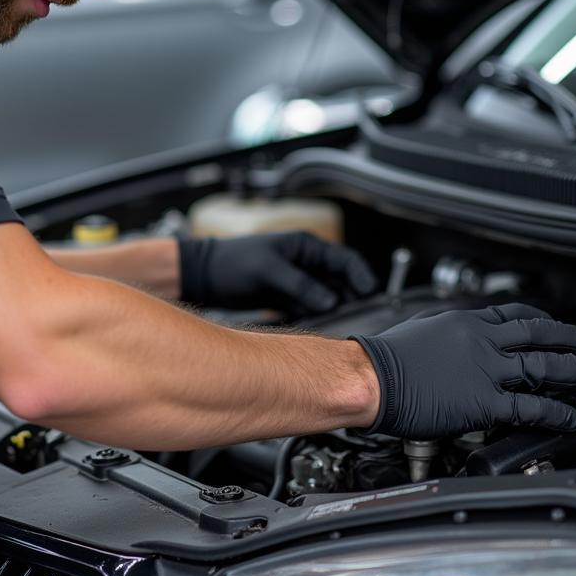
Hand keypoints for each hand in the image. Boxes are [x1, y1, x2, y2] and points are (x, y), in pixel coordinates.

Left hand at [178, 231, 376, 313]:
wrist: (206, 275)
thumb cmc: (233, 262)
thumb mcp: (267, 271)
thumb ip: (299, 285)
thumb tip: (329, 300)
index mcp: (306, 247)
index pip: (345, 260)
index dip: (361, 276)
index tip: (370, 294)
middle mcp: (306, 263)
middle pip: (341, 281)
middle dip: (351, 297)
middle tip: (359, 316)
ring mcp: (299, 281)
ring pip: (328, 297)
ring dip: (335, 310)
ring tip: (339, 324)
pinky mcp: (289, 297)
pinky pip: (312, 308)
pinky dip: (317, 317)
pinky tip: (317, 328)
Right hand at [351, 303, 575, 438]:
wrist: (370, 377)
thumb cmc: (386, 357)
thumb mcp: (422, 327)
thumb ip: (448, 330)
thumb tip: (457, 335)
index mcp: (465, 322)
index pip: (515, 314)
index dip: (543, 320)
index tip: (557, 325)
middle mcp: (481, 341)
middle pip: (541, 335)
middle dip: (574, 340)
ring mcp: (485, 370)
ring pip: (544, 367)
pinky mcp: (484, 402)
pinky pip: (530, 406)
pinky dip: (556, 411)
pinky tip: (570, 416)